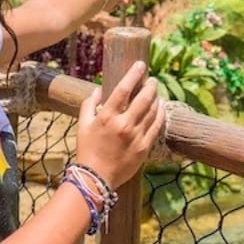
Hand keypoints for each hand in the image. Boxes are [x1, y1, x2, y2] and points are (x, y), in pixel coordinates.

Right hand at [75, 61, 165, 187]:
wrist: (96, 178)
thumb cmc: (87, 150)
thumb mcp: (83, 125)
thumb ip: (89, 104)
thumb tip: (98, 89)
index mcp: (107, 116)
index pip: (123, 89)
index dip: (133, 74)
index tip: (140, 65)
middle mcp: (123, 124)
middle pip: (143, 98)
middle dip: (150, 85)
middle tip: (152, 80)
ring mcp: (135, 136)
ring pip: (152, 111)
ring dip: (156, 99)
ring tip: (156, 93)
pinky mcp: (144, 147)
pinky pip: (157, 126)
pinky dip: (160, 114)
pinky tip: (160, 108)